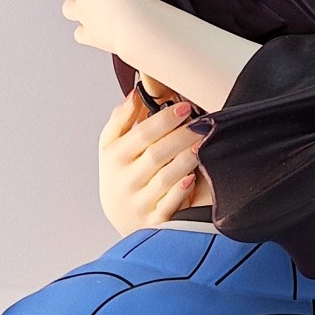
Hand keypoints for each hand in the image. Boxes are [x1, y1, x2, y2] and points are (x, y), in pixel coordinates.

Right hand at [98, 88, 208, 235]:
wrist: (121, 215)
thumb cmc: (121, 173)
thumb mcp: (111, 146)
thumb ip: (121, 119)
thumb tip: (135, 94)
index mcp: (114, 158)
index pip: (141, 135)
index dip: (165, 120)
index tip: (185, 107)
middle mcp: (125, 181)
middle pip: (156, 154)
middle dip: (182, 136)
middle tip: (203, 124)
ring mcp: (139, 202)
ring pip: (165, 179)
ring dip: (186, 159)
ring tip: (203, 144)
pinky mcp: (154, 220)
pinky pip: (169, 206)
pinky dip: (181, 192)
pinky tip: (192, 177)